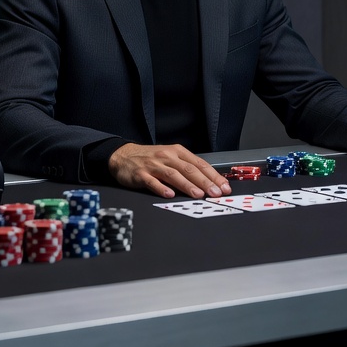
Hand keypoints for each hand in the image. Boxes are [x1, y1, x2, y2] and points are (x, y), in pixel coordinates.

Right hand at [107, 143, 230, 198]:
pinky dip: (161, 188)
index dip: (213, 175)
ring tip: (199, 194)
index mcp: (177, 152)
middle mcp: (167, 156)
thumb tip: (208, 182)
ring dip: (187, 185)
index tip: (224, 187)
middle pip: (189, 169)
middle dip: (205, 182)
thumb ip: (187, 168)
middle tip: (216, 193)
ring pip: (173, 175)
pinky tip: (169, 195)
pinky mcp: (141, 174)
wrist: (123, 155)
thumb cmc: (151, 158)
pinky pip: (152, 182)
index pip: (199, 164)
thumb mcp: (170, 157)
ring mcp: (154, 165)